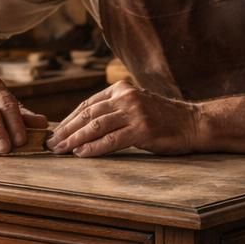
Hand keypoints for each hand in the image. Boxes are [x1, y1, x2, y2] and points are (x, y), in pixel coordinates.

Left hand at [48, 79, 198, 155]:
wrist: (193, 123)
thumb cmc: (162, 119)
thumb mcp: (135, 106)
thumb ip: (113, 110)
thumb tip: (82, 126)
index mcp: (120, 89)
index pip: (86, 105)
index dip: (68, 119)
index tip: (54, 132)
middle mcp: (126, 97)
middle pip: (87, 115)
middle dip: (65, 130)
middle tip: (50, 143)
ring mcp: (134, 113)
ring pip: (95, 126)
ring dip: (74, 139)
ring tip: (60, 150)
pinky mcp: (142, 130)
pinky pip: (111, 140)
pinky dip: (93, 148)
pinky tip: (81, 154)